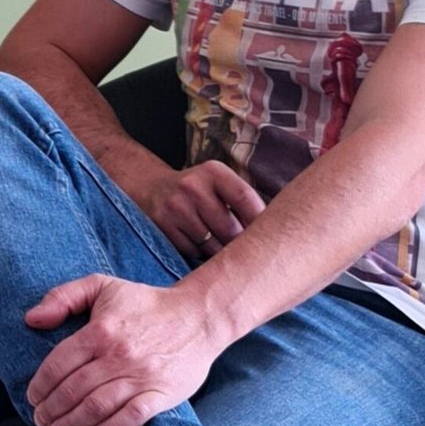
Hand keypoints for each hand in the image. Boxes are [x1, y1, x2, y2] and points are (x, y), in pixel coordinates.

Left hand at [22, 275, 224, 425]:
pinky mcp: (163, 393)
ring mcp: (141, 376)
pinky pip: (134, 416)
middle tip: (41, 422)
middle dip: (52, 410)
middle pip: (74, 389)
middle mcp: (118, 355)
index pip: (58, 364)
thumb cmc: (145, 303)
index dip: (41, 385)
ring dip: (73, 424)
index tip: (32, 398)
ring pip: (98, 406)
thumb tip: (31, 319)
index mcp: (99, 331)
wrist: (199, 316)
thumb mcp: (101, 286)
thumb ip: (63, 297)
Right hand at [137, 161, 265, 262]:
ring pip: (211, 245)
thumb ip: (243, 201)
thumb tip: (273, 232)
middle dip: (240, 243)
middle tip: (245, 250)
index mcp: (214, 172)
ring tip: (223, 248)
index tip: (268, 237)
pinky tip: (200, 245)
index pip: (245, 199)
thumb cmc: (199, 190)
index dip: (259, 221)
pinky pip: (192, 251)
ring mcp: (175, 206)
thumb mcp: (219, 183)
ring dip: (221, 252)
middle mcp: (193, 186)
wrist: (151, 188)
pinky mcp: (162, 225)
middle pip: (229, 228)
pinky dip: (200, 254)